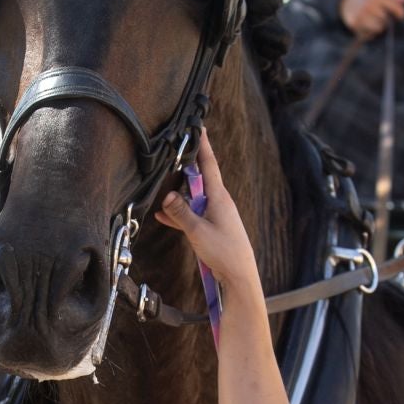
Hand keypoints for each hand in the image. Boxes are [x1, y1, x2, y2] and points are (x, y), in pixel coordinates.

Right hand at [154, 130, 260, 293]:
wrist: (240, 276)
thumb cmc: (224, 252)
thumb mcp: (197, 232)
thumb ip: (181, 213)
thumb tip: (167, 195)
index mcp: (219, 197)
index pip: (209, 164)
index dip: (203, 145)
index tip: (199, 126)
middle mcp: (219, 203)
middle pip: (200, 178)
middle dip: (188, 165)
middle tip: (175, 150)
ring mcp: (216, 215)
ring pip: (194, 198)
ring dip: (180, 193)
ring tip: (163, 184)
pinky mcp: (213, 228)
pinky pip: (193, 215)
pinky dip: (180, 214)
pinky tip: (163, 215)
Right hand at [338, 0, 403, 37]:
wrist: (348, 0)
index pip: (394, 6)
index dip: (400, 12)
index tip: (401, 16)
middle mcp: (369, 5)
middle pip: (386, 19)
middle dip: (386, 20)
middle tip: (383, 17)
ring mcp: (361, 14)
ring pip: (378, 28)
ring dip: (379, 27)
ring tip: (375, 21)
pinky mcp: (355, 23)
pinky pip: (368, 33)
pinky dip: (370, 32)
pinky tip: (367, 25)